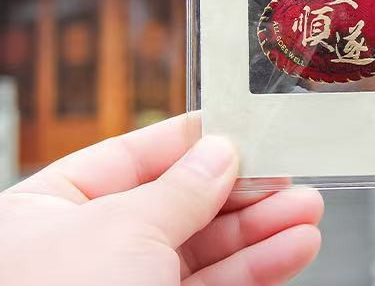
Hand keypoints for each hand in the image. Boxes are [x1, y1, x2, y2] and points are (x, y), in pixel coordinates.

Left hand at [0, 115, 322, 284]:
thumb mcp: (122, 230)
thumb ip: (182, 187)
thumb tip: (221, 151)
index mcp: (48, 212)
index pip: (131, 156)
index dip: (190, 140)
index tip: (241, 125)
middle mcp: (85, 251)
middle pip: (178, 203)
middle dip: (241, 189)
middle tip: (288, 172)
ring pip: (203, 250)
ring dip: (260, 230)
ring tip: (306, 210)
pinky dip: (255, 269)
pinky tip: (293, 247)